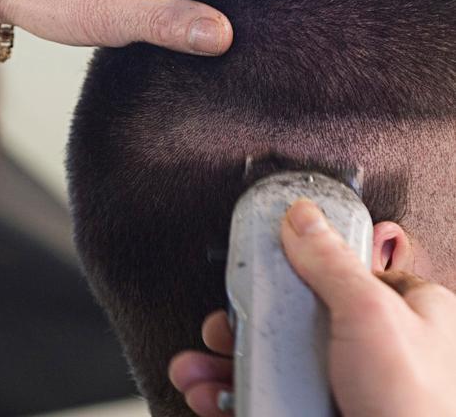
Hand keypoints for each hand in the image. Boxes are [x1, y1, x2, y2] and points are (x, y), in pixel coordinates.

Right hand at [170, 199, 455, 416]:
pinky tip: (211, 396)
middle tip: (217, 328)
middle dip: (239, 325)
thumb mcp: (371, 316)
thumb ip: (331, 263)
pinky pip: (266, 397)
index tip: (256, 275)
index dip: (291, 271)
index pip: (336, 274)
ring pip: (271, 362)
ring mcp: (341, 385)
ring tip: (194, 370)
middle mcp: (368, 347)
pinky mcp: (318, 412)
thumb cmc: (420, 409)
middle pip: (290, 320)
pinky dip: (231, 396)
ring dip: (223, 365)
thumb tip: (301, 216)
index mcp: (399, 312)